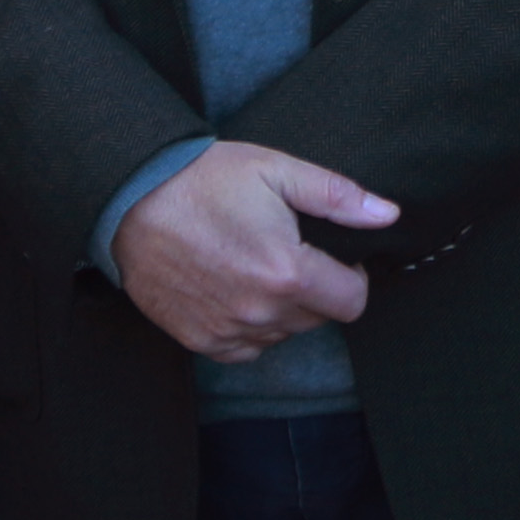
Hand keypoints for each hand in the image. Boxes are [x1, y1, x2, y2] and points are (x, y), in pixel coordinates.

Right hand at [116, 139, 399, 359]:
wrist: (130, 199)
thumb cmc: (204, 180)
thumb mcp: (277, 171)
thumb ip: (337, 196)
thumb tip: (389, 215)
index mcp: (288, 272)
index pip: (352, 301)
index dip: (352, 277)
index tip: (335, 257)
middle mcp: (260, 311)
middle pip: (317, 319)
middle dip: (315, 290)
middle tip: (288, 252)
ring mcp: (227, 330)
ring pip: (281, 334)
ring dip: (280, 309)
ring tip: (254, 265)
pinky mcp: (198, 340)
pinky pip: (244, 348)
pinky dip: (248, 326)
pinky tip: (232, 289)